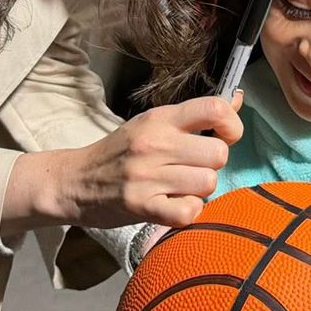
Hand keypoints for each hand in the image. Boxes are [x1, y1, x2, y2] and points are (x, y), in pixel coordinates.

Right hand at [13, 95, 240, 231]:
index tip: (225, 136)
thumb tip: (236, 99)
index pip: (215, 109)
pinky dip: (187, 211)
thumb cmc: (120, 152)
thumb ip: (194, 116)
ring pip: (208, 183)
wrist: (75, 181)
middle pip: (219, 154)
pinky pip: (189, 211)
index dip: (232, 125)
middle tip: (193, 167)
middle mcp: (155, 143)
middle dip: (212, 164)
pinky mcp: (142, 206)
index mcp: (160, 118)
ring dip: (199, 189)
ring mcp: (148, 176)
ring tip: (180, 186)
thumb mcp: (152, 124)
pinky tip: (173, 204)